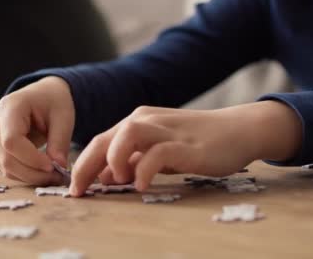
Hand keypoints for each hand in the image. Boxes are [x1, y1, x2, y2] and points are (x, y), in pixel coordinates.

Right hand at [0, 76, 74, 185]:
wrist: (43, 94)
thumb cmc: (53, 102)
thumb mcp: (63, 117)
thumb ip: (60, 142)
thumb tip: (58, 167)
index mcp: (10, 107)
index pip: (11, 140)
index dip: (31, 158)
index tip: (53, 166)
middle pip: (5, 157)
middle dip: (32, 172)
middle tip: (57, 177)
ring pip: (4, 166)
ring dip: (30, 176)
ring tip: (54, 176)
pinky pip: (7, 167)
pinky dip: (26, 174)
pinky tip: (43, 173)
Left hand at [69, 101, 301, 195]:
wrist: (238, 130)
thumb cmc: (197, 142)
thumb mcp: (159, 149)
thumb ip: (133, 159)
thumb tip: (103, 177)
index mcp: (138, 121)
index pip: (99, 141)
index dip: (82, 165)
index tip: (74, 189)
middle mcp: (148, 121)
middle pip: (104, 138)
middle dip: (85, 166)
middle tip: (78, 192)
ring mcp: (168, 131)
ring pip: (127, 134)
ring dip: (114, 159)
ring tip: (117, 181)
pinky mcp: (187, 145)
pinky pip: (158, 153)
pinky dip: (144, 169)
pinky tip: (142, 185)